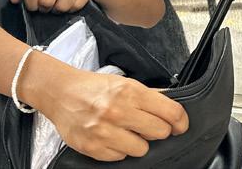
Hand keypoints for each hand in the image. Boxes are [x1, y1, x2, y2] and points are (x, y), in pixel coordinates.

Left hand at [11, 0, 99, 12]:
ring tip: (58, 3)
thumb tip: (14, 0)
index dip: (29, 3)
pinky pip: (75, 7)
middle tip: (47, 6)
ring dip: (58, 10)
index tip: (32, 6)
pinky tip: (70, 2)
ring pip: (61, 6)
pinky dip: (71, 9)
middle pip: (46, 1)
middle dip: (44, 8)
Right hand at [34, 67, 188, 160]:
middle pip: (160, 132)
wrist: (61, 93)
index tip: (179, 126)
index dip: (180, 122)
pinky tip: (111, 137)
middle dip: (157, 131)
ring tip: (125, 131)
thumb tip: (173, 107)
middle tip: (147, 126)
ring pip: (141, 149)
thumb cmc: (94, 88)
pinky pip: (120, 157)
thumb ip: (149, 95)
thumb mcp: (124, 83)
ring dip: (137, 142)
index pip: (170, 112)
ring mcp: (104, 131)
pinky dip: (118, 150)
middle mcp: (118, 111)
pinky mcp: (93, 147)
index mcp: (130, 92)